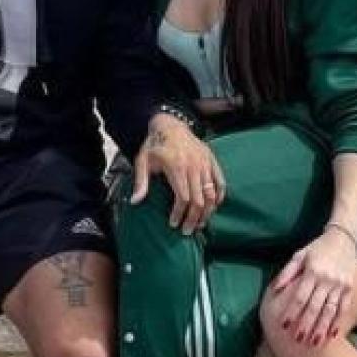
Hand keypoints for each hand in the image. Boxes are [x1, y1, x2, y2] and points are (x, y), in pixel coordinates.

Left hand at [129, 113, 225, 233]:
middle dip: (194, 219)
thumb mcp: (143, 161)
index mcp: (177, 167)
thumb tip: (135, 202)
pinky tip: (213, 207)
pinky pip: (220, 182)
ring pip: (212, 194)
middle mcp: (194, 166)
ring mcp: (205, 163)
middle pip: (199, 200)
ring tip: (200, 223)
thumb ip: (141, 182)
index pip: (183, 198)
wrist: (170, 124)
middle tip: (187, 231)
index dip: (179, 214)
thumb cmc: (154, 145)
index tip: (173, 224)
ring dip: (207, 212)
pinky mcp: (212, 160)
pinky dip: (219, 196)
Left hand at [269, 223, 356, 345]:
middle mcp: (327, 279)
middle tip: (298, 340)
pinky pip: (344, 308)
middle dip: (306, 325)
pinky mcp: (349, 288)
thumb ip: (288, 272)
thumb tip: (275, 288)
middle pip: (315, 306)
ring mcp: (340, 284)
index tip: (284, 326)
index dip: (291, 312)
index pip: (300, 296)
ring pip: (330, 310)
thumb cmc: (317, 248)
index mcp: (312, 271)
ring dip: (322, 328)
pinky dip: (338, 322)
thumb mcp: (299, 255)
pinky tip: (332, 334)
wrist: (343, 239)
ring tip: (314, 343)